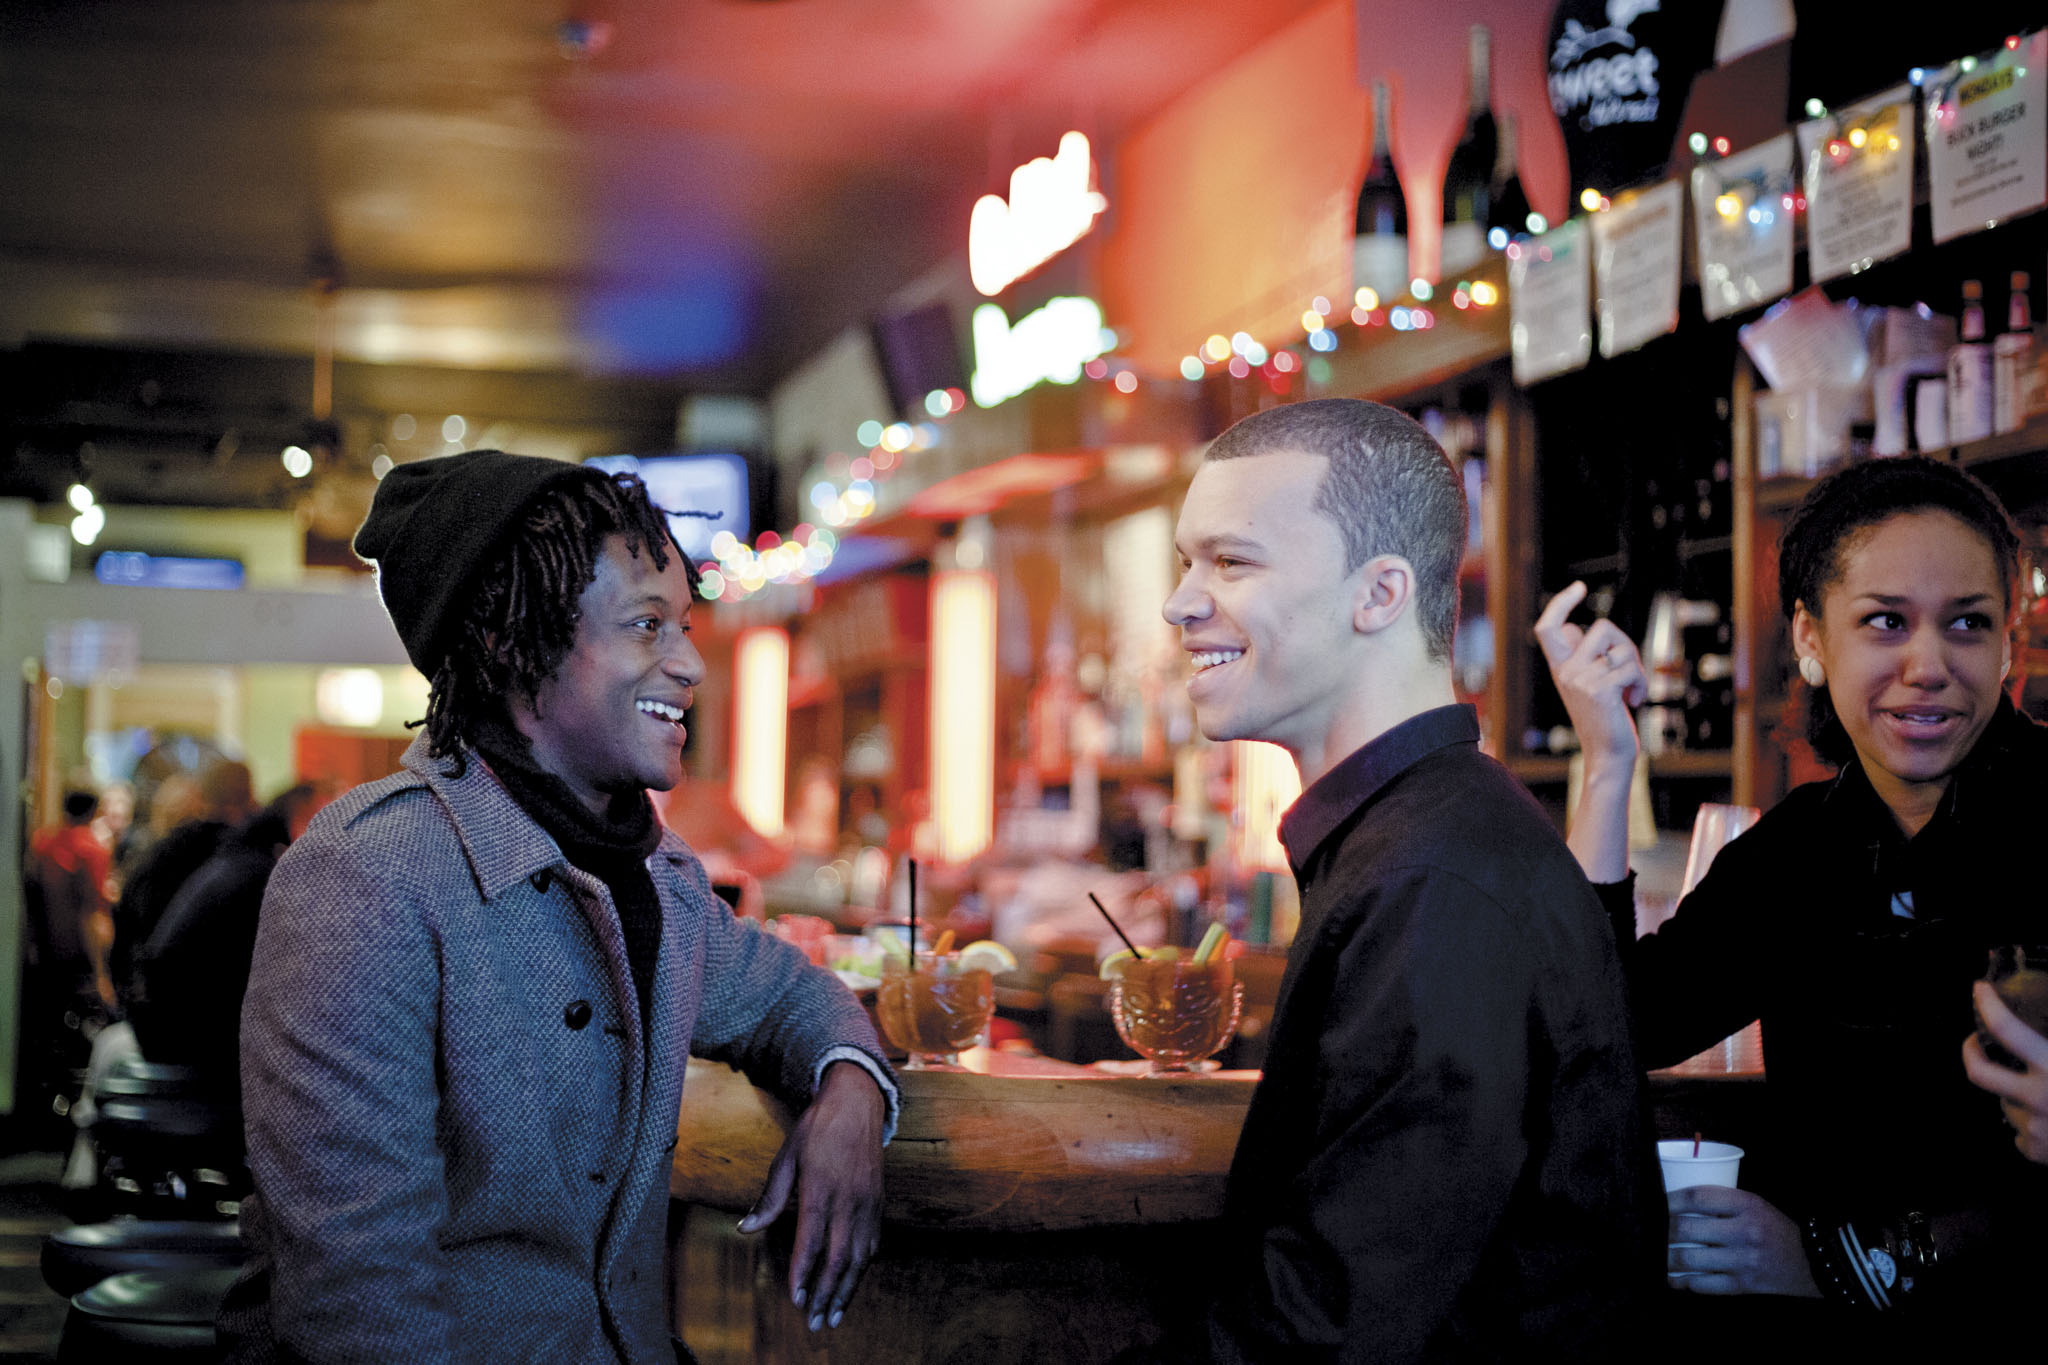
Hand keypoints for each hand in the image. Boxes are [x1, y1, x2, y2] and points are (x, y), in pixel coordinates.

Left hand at [738, 1060, 885, 1330]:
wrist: (857, 1102)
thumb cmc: (817, 1128)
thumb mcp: (787, 1156)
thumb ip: (770, 1196)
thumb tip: (746, 1227)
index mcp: (821, 1187)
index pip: (812, 1240)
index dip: (804, 1272)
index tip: (795, 1298)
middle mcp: (848, 1198)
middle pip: (839, 1257)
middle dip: (825, 1293)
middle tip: (814, 1322)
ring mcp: (867, 1202)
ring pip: (860, 1256)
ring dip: (846, 1290)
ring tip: (833, 1316)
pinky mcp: (878, 1202)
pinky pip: (872, 1243)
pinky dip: (861, 1268)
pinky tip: (851, 1284)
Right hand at [1532, 581, 1645, 774]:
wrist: (1607, 755)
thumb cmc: (1604, 719)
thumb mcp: (1588, 684)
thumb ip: (1585, 657)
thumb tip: (1580, 628)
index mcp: (1560, 667)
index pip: (1548, 628)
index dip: (1560, 603)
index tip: (1578, 587)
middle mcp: (1565, 671)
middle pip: (1600, 628)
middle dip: (1624, 643)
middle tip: (1628, 668)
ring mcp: (1580, 679)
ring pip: (1620, 648)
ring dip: (1636, 667)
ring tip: (1631, 690)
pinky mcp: (1599, 690)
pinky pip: (1629, 669)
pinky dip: (1640, 683)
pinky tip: (1634, 700)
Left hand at [1664, 1186, 1818, 1296]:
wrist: (1812, 1263)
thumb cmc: (1773, 1229)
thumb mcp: (1755, 1205)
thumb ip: (1723, 1203)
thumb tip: (1675, 1203)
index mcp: (1748, 1205)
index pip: (1698, 1197)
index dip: (1670, 1199)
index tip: (1657, 1203)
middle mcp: (1745, 1232)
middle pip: (1686, 1229)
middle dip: (1661, 1231)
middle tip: (1649, 1232)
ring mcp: (1743, 1261)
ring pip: (1689, 1259)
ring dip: (1666, 1259)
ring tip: (1655, 1256)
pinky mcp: (1744, 1285)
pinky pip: (1703, 1285)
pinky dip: (1683, 1282)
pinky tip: (1674, 1278)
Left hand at [1964, 981, 2047, 1163]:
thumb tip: (2043, 1018)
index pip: (2006, 1030)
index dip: (1987, 1005)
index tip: (1979, 990)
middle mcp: (2038, 1097)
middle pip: (1978, 1072)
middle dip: (1969, 1052)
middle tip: (1974, 1040)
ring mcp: (2034, 1127)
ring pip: (2005, 1102)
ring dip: (2016, 1095)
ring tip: (2046, 1094)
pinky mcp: (2034, 1150)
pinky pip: (2020, 1131)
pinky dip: (2031, 1124)